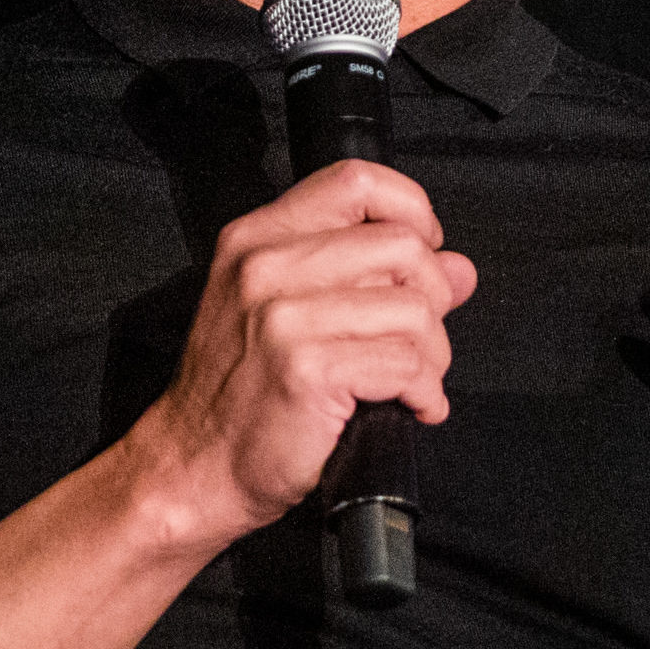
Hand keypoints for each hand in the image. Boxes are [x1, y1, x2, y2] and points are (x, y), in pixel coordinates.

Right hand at [124, 157, 477, 549]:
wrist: (192, 466)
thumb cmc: (237, 396)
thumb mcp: (286, 314)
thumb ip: (369, 278)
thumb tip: (457, 268)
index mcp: (257, 240)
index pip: (356, 182)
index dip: (411, 211)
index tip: (422, 253)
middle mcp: (266, 267)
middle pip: (402, 246)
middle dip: (433, 299)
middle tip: (418, 340)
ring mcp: (284, 317)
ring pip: (414, 309)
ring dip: (433, 355)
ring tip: (412, 381)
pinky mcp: (307, 368)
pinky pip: (406, 364)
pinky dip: (424, 392)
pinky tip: (409, 406)